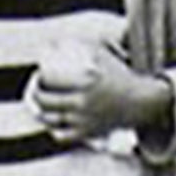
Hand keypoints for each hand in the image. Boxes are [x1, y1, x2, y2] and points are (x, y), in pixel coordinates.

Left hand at [27, 39, 164, 142]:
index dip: (39, 77)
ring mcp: (84, 119)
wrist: (141, 102)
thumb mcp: (104, 53)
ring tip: (38, 106)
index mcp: (87, 79)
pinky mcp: (87, 133)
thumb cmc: (120, 75)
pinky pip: (62, 135)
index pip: (50, 79)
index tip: (39, 73)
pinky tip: (51, 124)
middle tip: (36, 89)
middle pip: (45, 100)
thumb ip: (82, 42)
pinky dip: (53, 130)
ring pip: (50, 119)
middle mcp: (84, 100)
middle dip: (35, 95)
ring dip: (40, 112)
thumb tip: (54, 40)